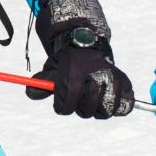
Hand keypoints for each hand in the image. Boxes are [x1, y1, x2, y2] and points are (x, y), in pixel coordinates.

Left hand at [25, 0, 133, 119]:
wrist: (86, 43)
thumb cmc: (67, 61)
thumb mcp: (51, 69)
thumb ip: (40, 84)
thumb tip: (30, 92)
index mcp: (74, 73)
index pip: (66, 107)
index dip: (62, 107)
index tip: (63, 103)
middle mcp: (96, 76)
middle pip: (86, 112)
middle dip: (80, 108)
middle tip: (80, 98)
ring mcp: (113, 79)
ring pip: (105, 112)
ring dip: (98, 109)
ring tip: (94, 98)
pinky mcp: (125, 82)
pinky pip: (125, 107)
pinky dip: (118, 106)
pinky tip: (109, 99)